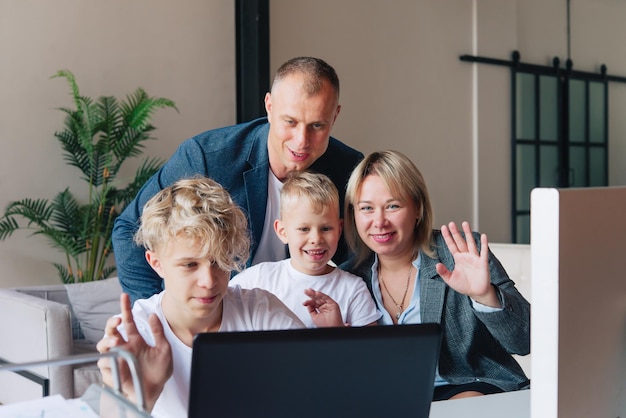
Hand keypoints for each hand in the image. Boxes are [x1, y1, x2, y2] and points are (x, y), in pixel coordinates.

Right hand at [96, 293, 172, 411]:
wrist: (153, 392)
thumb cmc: (158, 373)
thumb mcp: (163, 349)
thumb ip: (158, 332)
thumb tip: (153, 315)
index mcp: (136, 341)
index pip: (128, 322)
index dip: (125, 308)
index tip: (124, 296)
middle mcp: (124, 348)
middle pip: (111, 331)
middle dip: (111, 324)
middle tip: (118, 321)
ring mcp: (116, 360)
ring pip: (102, 346)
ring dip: (107, 342)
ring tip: (117, 342)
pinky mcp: (112, 372)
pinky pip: (104, 364)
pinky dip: (108, 361)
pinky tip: (117, 361)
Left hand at [303, 288, 344, 326]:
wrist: (331, 329)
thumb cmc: (325, 326)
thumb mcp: (314, 317)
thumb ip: (311, 310)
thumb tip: (307, 304)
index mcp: (320, 309)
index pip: (314, 303)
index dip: (308, 302)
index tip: (304, 303)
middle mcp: (324, 306)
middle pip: (317, 298)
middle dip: (311, 294)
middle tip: (306, 291)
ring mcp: (328, 304)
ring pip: (321, 297)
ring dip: (315, 293)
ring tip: (309, 291)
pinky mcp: (333, 304)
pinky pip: (327, 298)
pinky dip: (322, 295)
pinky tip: (317, 293)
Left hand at [435, 221, 499, 307]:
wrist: (476, 292)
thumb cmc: (464, 285)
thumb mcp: (450, 279)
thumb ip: (444, 272)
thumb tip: (437, 265)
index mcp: (458, 258)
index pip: (451, 245)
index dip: (448, 237)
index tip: (444, 227)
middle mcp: (466, 256)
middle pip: (460, 241)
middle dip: (456, 232)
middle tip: (451, 223)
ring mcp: (475, 258)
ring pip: (471, 243)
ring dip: (468, 234)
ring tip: (465, 224)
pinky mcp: (482, 263)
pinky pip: (483, 252)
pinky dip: (484, 244)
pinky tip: (483, 236)